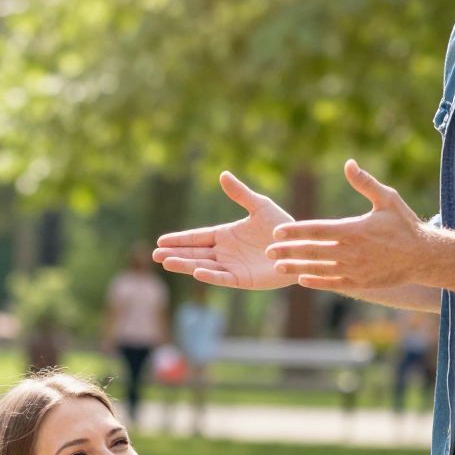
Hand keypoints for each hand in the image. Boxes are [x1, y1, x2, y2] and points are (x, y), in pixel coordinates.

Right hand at [154, 172, 295, 289]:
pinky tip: (197, 272)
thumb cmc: (282, 227)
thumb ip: (240, 194)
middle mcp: (224, 252)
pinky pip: (222, 278)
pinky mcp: (242, 280)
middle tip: (155, 255)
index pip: (196, 237)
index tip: (160, 240)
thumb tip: (222, 175)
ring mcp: (231, 267)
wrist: (300, 247)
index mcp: (225, 235)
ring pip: (202, 266)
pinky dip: (210, 276)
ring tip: (166, 262)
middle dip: (175, 254)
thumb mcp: (260, 206)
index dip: (179, 239)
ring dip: (185, 264)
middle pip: (194, 253)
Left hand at [266, 159, 435, 290]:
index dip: (295, 231)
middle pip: (312, 251)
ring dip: (296, 267)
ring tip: (278, 266)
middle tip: (268, 250)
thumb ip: (365, 183)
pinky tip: (301, 279)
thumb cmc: (404, 224)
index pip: (316, 230)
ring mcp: (354, 269)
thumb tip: (348, 164)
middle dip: (288, 250)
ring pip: (318, 269)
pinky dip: (315, 282)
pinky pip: (332, 283)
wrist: (423, 256)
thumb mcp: (388, 199)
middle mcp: (350, 251)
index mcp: (353, 230)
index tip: (277, 231)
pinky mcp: (360, 283)